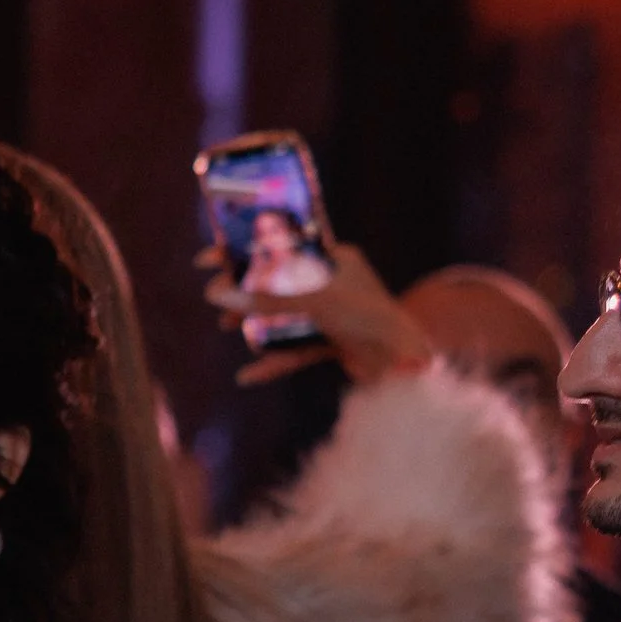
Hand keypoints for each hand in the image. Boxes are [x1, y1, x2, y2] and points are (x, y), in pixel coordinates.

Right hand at [202, 239, 433, 388]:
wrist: (409, 363)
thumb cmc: (369, 318)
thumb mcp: (315, 302)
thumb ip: (268, 298)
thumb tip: (217, 293)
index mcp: (334, 259)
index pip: (282, 245)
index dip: (248, 248)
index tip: (211, 256)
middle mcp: (333, 283)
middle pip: (279, 282)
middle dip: (247, 289)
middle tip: (215, 294)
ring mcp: (334, 315)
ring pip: (285, 316)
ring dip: (256, 321)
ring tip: (227, 325)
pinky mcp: (336, 344)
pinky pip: (298, 350)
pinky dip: (275, 361)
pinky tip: (249, 376)